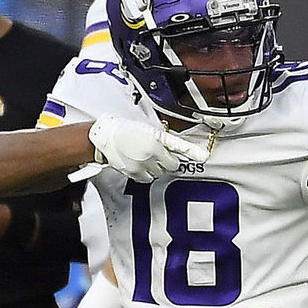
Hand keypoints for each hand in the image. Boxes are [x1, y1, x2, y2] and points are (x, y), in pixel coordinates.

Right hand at [88, 114, 209, 182]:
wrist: (103, 137)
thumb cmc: (123, 130)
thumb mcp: (147, 129)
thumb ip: (163, 139)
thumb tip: (176, 146)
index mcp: (156, 141)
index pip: (179, 147)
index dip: (192, 152)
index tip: (204, 156)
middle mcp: (151, 154)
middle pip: (171, 165)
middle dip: (167, 160)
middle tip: (158, 154)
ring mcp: (142, 165)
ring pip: (160, 173)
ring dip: (157, 167)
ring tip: (147, 158)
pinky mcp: (134, 173)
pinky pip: (147, 178)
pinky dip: (146, 173)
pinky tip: (141, 164)